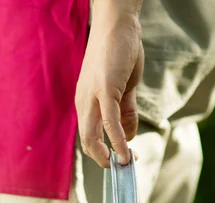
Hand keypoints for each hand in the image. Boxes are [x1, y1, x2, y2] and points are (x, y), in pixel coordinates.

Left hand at [75, 0, 143, 166]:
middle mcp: (84, 103)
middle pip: (87, 141)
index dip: (104, 153)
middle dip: (104, 159)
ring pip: (93, 135)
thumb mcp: (124, 89)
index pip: (90, 137)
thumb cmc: (119, 53)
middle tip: (123, 166)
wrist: (118, 24)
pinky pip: (109, 121)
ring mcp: (91, 97)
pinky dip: (116, 140)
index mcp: (86, 104)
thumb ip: (126, 113)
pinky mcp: (104, 90)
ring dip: (108, 154)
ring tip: (124, 164)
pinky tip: (125, 151)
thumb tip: (129, 137)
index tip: (122, 160)